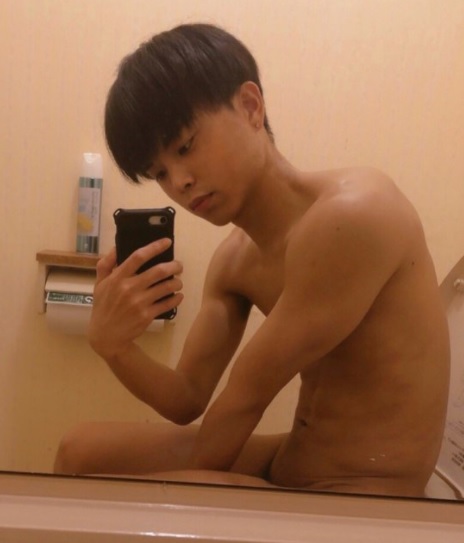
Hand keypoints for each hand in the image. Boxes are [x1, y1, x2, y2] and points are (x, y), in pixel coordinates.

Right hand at [88, 238, 182, 358]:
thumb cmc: (104, 307)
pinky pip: (168, 304)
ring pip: (167, 287)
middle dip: (174, 265)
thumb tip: (116, 247)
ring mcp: (139, 303)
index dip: (155, 247)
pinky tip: (178, 295)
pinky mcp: (147, 315)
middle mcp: (129, 288)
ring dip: (177, 282)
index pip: (138, 256)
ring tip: (178, 281)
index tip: (167, 242)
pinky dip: (177, 298)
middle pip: (158, 271)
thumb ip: (106, 264)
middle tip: (179, 265)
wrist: (106, 336)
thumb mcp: (99, 284)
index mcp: (117, 278)